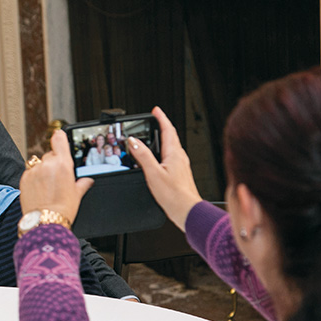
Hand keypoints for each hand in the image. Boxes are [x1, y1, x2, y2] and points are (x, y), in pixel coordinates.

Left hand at [19, 129, 93, 223]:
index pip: (59, 139)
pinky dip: (33, 178)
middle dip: (52, 163)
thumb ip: (82, 184)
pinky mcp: (24, 178)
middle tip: (56, 179)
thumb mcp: (77, 195)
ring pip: (38, 163)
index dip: (59, 137)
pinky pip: (29, 172)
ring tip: (46, 187)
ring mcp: (34, 170)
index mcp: (63, 164)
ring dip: (42, 170)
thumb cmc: (63, 210)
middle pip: (50, 155)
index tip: (59, 137)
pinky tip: (38, 190)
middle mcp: (47, 164)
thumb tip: (87, 181)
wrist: (45, 222)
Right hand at [127, 107, 202, 230]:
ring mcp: (181, 166)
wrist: (187, 210)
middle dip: (162, 126)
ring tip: (155, 136)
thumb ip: (143, 156)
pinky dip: (165, 151)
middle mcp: (180, 157)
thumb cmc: (174, 195)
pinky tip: (160, 159)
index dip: (161, 118)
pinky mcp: (180, 174)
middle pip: (171, 136)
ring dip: (164, 138)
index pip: (168, 129)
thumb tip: (134, 141)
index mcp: (174, 154)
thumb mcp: (153, 173)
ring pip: (172, 146)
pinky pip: (172, 157)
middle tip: (155, 120)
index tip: (155, 110)